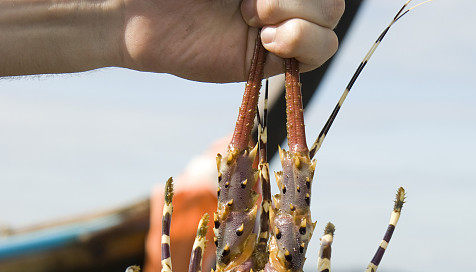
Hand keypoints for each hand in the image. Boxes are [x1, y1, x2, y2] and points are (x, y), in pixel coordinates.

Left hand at [121, 0, 344, 80]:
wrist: (141, 13)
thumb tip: (273, 1)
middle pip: (332, 0)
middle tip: (249, 3)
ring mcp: (282, 25)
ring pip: (330, 24)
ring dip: (298, 18)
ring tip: (252, 19)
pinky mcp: (272, 60)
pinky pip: (318, 54)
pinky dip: (301, 44)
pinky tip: (267, 41)